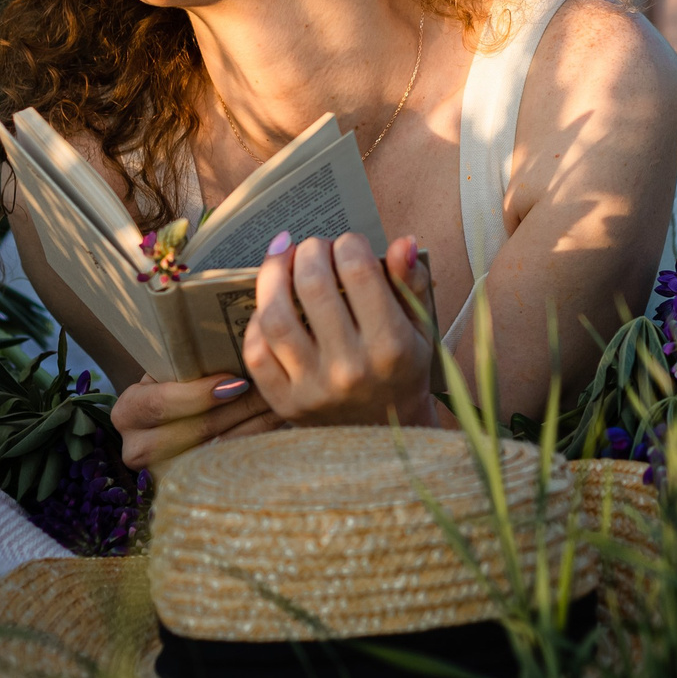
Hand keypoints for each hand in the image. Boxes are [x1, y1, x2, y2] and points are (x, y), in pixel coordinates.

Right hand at [111, 372, 280, 471]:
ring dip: (256, 421)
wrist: (161, 427)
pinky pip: (230, 464)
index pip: (162, 403)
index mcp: (129, 412)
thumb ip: (187, 364)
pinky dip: (256, 438)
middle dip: (241, 405)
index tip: (236, 381)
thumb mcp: (166, 373)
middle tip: (274, 385)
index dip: (199, 394)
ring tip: (281, 399)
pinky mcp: (188, 484)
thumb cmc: (169, 387)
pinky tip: (276, 420)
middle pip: (197, 429)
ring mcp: (163, 472)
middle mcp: (139, 448)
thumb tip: (235, 344)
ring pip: (219, 449)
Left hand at [240, 231, 439, 426]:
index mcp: (391, 345)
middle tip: (314, 248)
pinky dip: (257, 320)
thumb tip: (403, 242)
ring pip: (276, 316)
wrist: (389, 435)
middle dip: (310, 251)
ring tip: (283, 260)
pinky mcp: (286, 403)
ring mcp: (314, 388)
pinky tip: (270, 304)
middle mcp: (351, 368)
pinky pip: (256, 352)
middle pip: (313, 285)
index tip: (348, 244)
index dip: (348, 243)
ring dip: (273, 275)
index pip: (358, 271)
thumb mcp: (421, 328)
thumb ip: (411, 282)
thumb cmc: (404, 371)